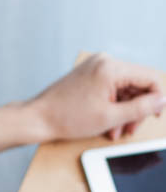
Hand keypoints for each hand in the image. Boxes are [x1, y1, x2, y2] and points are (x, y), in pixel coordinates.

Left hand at [29, 52, 165, 142]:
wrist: (38, 118)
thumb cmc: (67, 117)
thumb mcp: (111, 116)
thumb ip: (141, 108)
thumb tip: (161, 100)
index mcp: (111, 67)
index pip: (149, 79)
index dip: (157, 100)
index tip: (155, 116)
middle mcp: (104, 61)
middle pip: (137, 84)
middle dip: (136, 109)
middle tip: (130, 129)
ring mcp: (96, 66)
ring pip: (125, 88)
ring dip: (124, 111)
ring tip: (116, 130)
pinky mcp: (89, 74)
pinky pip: (111, 88)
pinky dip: (113, 105)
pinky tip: (108, 123)